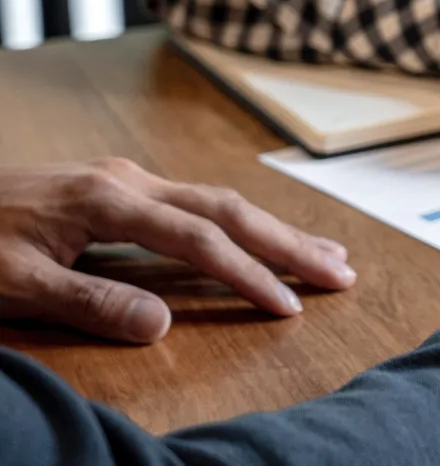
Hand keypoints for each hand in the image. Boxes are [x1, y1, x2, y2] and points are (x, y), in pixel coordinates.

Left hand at [0, 159, 356, 342]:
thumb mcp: (11, 284)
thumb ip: (88, 301)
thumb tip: (162, 323)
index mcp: (108, 200)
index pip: (200, 240)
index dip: (249, 274)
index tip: (290, 307)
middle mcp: (125, 181)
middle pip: (227, 208)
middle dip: (287, 241)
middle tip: (341, 270)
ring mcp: (120, 180)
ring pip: (215, 200)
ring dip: (271, 228)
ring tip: (321, 252)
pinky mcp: (112, 187)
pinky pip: (193, 202)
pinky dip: (236, 222)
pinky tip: (254, 234)